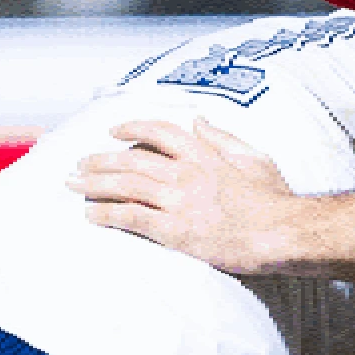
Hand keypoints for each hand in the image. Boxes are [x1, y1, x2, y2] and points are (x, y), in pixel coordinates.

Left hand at [71, 117, 296, 274]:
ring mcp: (179, 201)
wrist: (281, 233)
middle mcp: (187, 173)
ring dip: (94, 184)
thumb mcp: (255, 158)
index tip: (114, 131)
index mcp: (205, 154)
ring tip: (73, 185)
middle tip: (78, 164)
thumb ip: (224, 138)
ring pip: (125, 185)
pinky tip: (91, 215)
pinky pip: (132, 217)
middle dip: (100, 160)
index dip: (133, 128)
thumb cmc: (274, 200)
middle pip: (132, 160)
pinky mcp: (175, 230)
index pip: (159, 132)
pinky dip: (107, 214)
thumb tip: (200, 120)